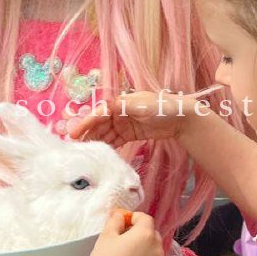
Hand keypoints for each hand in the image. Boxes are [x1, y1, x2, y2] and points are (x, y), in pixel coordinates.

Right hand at [67, 90, 203, 146]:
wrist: (182, 118)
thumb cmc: (162, 106)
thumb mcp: (141, 104)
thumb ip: (120, 106)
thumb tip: (100, 109)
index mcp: (120, 102)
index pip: (98, 112)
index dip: (86, 122)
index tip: (74, 133)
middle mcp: (119, 112)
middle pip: (99, 124)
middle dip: (87, 134)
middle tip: (75, 146)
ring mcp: (125, 123)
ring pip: (106, 133)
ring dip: (96, 141)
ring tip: (85, 153)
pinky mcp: (131, 134)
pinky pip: (115, 140)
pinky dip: (108, 146)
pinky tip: (101, 153)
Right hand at [82, 212, 164, 255]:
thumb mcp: (106, 235)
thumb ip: (116, 220)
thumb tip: (121, 215)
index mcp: (146, 234)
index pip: (144, 218)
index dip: (133, 218)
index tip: (122, 224)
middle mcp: (157, 247)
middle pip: (151, 232)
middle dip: (139, 232)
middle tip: (123, 239)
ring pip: (153, 247)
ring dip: (144, 246)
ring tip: (127, 253)